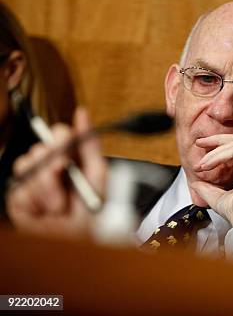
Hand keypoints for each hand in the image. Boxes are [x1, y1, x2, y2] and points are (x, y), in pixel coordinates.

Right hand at [6, 108, 106, 237]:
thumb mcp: (97, 172)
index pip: (57, 134)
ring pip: (27, 167)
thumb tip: (82, 113)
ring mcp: (31, 181)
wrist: (84, 236)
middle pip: (39, 148)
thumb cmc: (93, 206)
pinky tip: (46, 211)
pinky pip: (19, 190)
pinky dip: (35, 202)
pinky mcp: (18, 199)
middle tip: (64, 177)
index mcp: (68, 156)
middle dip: (53, 166)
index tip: (67, 149)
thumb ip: (89, 142)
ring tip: (61, 204)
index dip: (60, 138)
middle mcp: (47, 165)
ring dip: (47, 188)